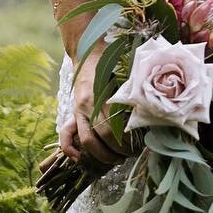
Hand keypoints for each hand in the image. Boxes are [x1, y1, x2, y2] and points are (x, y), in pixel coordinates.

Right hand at [58, 43, 130, 165]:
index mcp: (101, 96)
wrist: (89, 53)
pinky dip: (70, 149)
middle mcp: (87, 105)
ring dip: (103, 156)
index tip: (137, 147)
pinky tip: (79, 159)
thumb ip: (130, 97)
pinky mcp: (73, 112)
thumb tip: (146, 117)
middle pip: (103, 138)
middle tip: (131, 155)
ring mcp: (77, 110)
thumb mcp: (124, 78)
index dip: (125, 142)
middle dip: (118, 151)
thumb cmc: (111, 65)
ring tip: (116, 160)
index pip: (114, 127)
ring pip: (88, 141)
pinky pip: (66, 135)